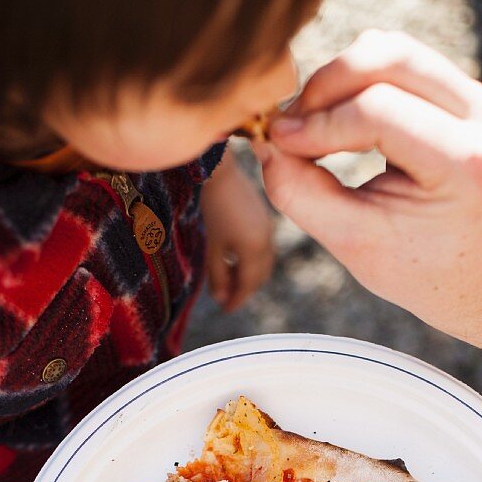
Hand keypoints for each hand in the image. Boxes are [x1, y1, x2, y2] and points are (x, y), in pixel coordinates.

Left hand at [201, 149, 274, 311]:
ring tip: (230, 279)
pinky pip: (264, 250)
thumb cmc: (212, 208)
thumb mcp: (212, 246)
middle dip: (244, 289)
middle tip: (227, 298)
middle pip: (259, 277)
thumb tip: (220, 299)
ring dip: (249, 275)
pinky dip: (252, 261)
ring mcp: (268, 230)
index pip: (247, 285)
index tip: (225, 310)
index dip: (236, 299)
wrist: (221, 171)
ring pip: (263, 264)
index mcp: (254, 250)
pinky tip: (236, 258)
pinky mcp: (265, 220)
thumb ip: (217, 275)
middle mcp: (266, 242)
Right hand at [255, 31, 481, 341]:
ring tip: (312, 123)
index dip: (319, 122)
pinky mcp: (477, 96)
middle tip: (290, 124)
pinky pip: (407, 63)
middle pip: (390, 59)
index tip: (279, 142)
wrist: (478, 276)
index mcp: (468, 166)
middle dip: (327, 85)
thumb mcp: (353, 243)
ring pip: (395, 51)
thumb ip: (301, 194)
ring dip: (341, 78)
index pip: (380, 111)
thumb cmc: (417, 269)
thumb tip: (266, 142)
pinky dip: (362, 82)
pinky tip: (340, 119)